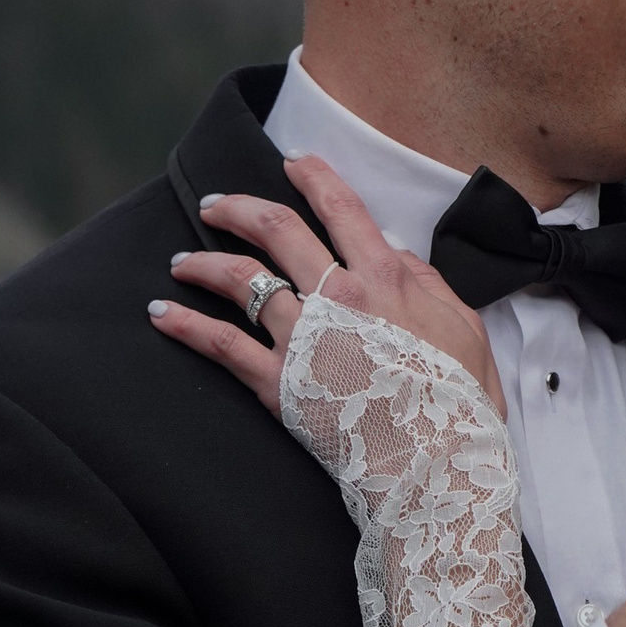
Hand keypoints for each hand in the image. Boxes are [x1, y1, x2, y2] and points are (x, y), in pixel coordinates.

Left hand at [146, 155, 503, 413]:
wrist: (438, 464)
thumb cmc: (460, 401)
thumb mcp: (464, 328)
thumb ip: (427, 282)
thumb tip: (395, 251)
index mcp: (385, 277)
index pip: (340, 208)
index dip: (313, 176)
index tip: (293, 162)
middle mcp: (336, 296)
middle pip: (276, 229)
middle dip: (238, 207)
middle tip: (216, 204)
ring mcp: (303, 338)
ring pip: (239, 279)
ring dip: (203, 262)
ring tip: (182, 260)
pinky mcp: (278, 383)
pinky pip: (220, 345)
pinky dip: (185, 325)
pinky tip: (160, 313)